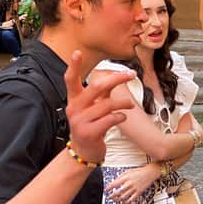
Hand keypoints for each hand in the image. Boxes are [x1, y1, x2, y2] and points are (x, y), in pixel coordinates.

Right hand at [64, 50, 135, 164]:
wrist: (83, 152)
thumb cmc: (91, 125)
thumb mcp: (93, 108)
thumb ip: (101, 93)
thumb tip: (116, 76)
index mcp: (74, 99)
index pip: (70, 79)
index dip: (74, 66)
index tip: (77, 51)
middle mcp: (74, 108)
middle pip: (96, 87)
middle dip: (116, 79)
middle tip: (131, 74)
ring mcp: (79, 121)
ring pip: (107, 104)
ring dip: (123, 103)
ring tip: (130, 105)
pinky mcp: (89, 133)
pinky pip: (110, 119)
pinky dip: (120, 116)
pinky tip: (123, 117)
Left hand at [107, 165, 159, 203]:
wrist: (150, 172)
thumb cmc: (139, 171)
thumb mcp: (128, 171)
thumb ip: (121, 177)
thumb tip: (114, 182)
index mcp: (126, 177)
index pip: (115, 184)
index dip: (109, 188)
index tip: (106, 190)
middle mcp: (129, 184)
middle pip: (118, 192)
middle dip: (112, 196)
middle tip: (110, 197)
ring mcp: (134, 188)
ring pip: (124, 197)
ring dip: (118, 200)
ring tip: (116, 200)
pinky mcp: (139, 192)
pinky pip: (131, 199)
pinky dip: (127, 202)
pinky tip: (124, 201)